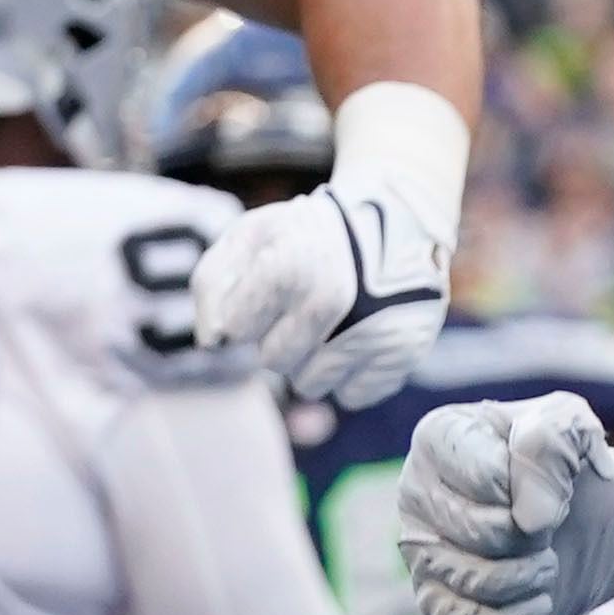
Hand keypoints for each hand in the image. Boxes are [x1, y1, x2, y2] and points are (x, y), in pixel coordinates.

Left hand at [195, 180, 447, 409]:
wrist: (394, 219)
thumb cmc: (310, 234)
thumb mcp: (251, 236)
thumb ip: (211, 285)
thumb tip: (213, 342)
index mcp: (287, 268)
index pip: (236, 330)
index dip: (250, 309)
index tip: (271, 286)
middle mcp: (330, 302)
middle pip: (274, 361)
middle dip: (281, 337)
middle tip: (306, 303)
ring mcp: (370, 329)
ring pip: (312, 385)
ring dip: (315, 360)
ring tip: (334, 321)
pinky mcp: (402, 352)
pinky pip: (353, 395)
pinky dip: (351, 376)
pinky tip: (358, 339)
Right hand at [398, 394, 613, 614]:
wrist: (581, 519)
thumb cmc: (565, 465)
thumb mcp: (574, 427)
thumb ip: (553, 440)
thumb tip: (531, 516)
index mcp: (440, 437)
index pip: (489, 476)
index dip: (541, 488)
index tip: (557, 481)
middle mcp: (415, 492)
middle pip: (481, 532)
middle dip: (536, 535)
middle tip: (552, 526)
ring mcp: (420, 551)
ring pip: (475, 582)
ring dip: (532, 575)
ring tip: (545, 559)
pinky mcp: (435, 602)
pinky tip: (539, 598)